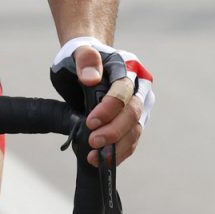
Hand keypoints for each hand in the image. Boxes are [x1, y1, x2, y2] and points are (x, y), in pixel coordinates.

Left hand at [50, 37, 154, 167]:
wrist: (87, 65)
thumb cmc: (82, 59)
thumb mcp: (77, 52)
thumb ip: (85, 59)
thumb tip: (90, 79)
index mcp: (125, 68)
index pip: (123, 90)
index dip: (110, 108)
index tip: (90, 122)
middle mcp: (137, 88)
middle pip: (133, 113)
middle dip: (114, 131)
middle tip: (93, 141)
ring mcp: (137, 106)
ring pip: (135, 130)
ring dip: (117, 147)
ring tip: (95, 158)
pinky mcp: (133, 122)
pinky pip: (131, 140)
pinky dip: (119, 153)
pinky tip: (103, 161)